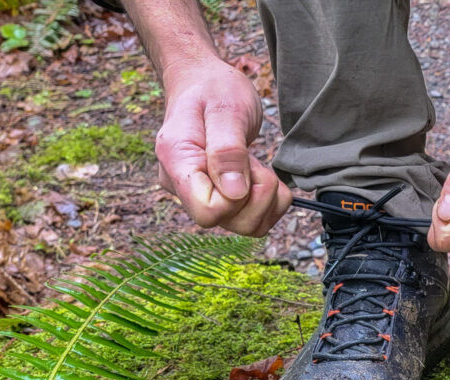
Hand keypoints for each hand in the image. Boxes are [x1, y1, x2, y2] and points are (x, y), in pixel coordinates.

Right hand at [155, 59, 290, 236]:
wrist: (205, 83)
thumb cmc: (212, 89)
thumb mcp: (225, 109)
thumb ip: (228, 150)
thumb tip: (235, 194)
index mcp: (177, 163)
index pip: (207, 211)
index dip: (237, 197)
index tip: (244, 163)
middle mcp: (183, 188)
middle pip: (230, 221)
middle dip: (257, 194)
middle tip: (252, 160)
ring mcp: (201, 196)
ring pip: (246, 226)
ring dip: (266, 198)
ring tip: (254, 164)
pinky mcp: (221, 200)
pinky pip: (255, 220)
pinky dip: (272, 202)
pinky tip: (262, 175)